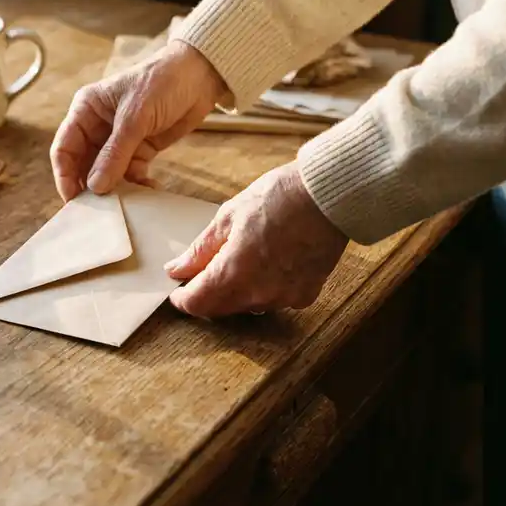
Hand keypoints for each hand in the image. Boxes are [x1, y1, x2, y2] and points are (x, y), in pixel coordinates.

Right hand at [50, 41, 226, 200]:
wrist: (200, 75)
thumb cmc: (161, 82)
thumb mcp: (135, 117)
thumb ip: (114, 154)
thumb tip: (95, 187)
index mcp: (86, 110)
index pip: (64, 148)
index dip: (64, 175)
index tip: (73, 200)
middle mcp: (98, 125)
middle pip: (83, 164)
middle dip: (89, 187)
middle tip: (97, 211)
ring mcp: (120, 139)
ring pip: (107, 172)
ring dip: (115, 188)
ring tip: (124, 204)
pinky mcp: (141, 148)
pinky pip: (131, 173)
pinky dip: (137, 185)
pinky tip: (148, 190)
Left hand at [165, 161, 347, 317]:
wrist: (328, 196)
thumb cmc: (278, 198)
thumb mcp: (228, 217)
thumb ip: (201, 250)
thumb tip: (177, 269)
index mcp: (234, 273)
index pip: (197, 304)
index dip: (183, 299)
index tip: (178, 290)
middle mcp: (258, 294)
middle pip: (221, 309)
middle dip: (208, 295)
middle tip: (204, 272)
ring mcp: (284, 298)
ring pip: (248, 305)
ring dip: (237, 291)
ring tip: (241, 259)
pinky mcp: (306, 295)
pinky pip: (276, 300)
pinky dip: (266, 288)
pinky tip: (269, 263)